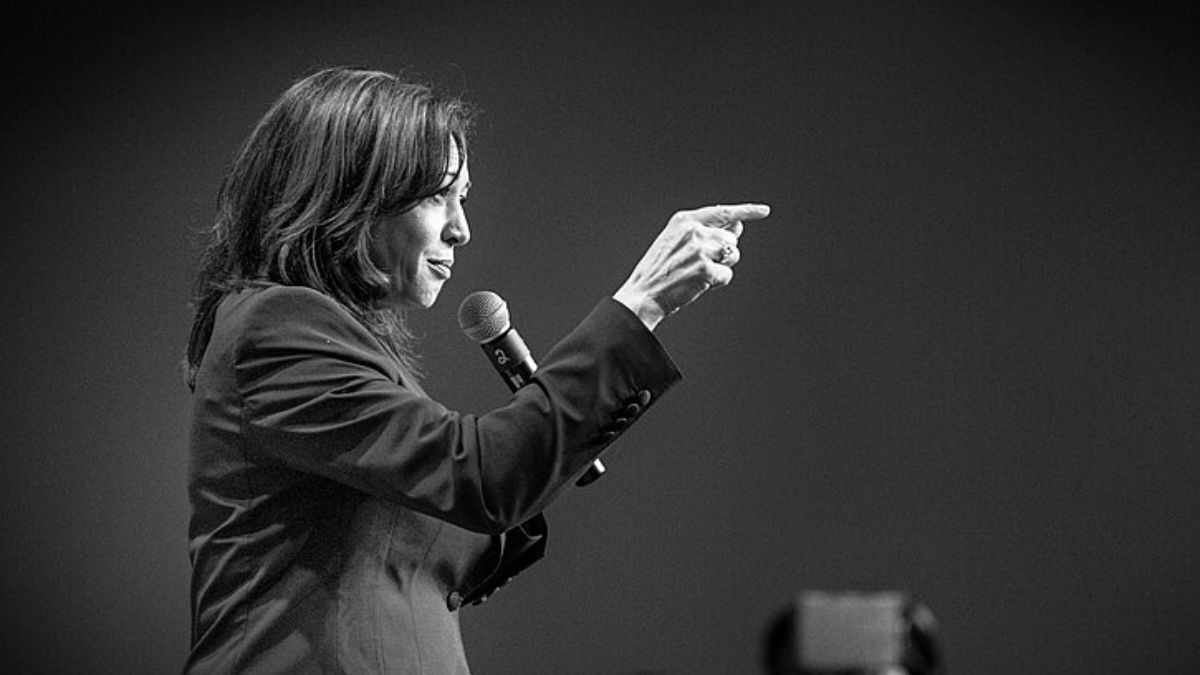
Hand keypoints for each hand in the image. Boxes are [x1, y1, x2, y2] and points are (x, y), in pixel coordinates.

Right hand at [613, 203, 769, 329]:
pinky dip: (718, 282)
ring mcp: (700, 249)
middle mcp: (693, 231)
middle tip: (701, 263)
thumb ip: (704, 230)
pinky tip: (699, 283)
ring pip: (733, 255)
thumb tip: (737, 226)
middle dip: (724, 251)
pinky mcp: (705, 269)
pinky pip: (727, 274)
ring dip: (722, 266)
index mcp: (684, 220)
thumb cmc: (658, 270)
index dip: (746, 211)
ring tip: (698, 273)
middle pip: (731, 237)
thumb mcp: (674, 240)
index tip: (763, 211)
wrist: (643, 293)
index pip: (722, 211)